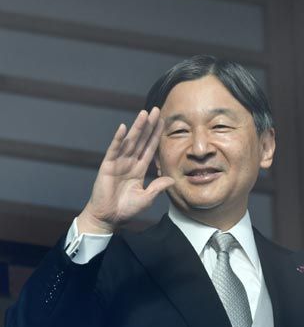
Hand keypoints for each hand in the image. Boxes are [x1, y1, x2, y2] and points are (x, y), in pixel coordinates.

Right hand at [77, 108, 174, 233]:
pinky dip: (118, 139)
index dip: (156, 135)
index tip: (163, 121)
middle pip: (141, 140)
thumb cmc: (126, 208)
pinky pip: (114, 151)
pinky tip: (123, 128)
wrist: (108, 217)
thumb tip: (172, 179)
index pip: (150, 148)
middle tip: (156, 109)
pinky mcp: (108, 167)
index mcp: (139, 168)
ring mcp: (118, 163)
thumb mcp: (146, 198)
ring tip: (143, 114)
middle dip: (148, 125)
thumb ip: (158, 188)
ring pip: (130, 141)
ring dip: (136, 127)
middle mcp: (129, 162)